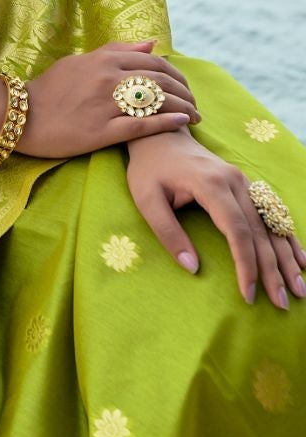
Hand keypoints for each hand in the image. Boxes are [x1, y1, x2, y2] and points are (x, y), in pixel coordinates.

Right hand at [17, 39, 199, 159]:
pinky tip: (182, 124)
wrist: (22, 115)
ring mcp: (105, 105)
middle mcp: (107, 79)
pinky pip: (142, 126)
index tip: (185, 85)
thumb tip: (151, 43)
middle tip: (195, 103)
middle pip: (160, 80)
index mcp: (103, 60)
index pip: (152, 61)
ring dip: (183, 108)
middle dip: (185, 92)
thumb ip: (115, 51)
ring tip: (195, 117)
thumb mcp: (80, 61)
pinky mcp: (102, 131)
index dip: (175, 73)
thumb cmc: (51, 89)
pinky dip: (167, 124)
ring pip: (156, 102)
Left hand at [126, 129, 305, 306]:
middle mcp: (234, 181)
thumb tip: (192, 268)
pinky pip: (272, 212)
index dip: (246, 265)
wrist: (159, 134)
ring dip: (287, 257)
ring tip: (299, 288)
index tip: (248, 294)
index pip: (237, 231)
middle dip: (273, 270)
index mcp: (211, 185)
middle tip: (282, 302)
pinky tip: (300, 259)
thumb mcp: (146, 199)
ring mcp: (244, 181)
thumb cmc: (149, 168)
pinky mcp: (246, 184)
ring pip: (271, 223)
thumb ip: (168, 233)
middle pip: (260, 231)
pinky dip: (286, 237)